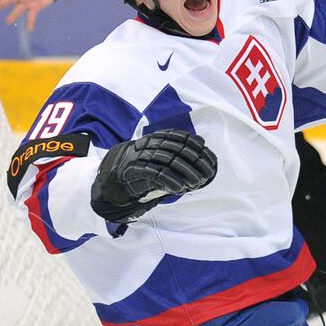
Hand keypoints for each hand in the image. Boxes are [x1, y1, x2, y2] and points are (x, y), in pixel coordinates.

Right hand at [90, 129, 216, 223]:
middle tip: (206, 175)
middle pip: (176, 148)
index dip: (197, 148)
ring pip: (166, 159)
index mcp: (156, 137)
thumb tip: (201, 142)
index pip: (181, 137)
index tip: (210, 161)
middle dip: (194, 162)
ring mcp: (139, 155)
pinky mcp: (132, 169)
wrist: (114, 178)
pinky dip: (169, 180)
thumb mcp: (162, 158)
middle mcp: (148, 143)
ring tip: (195, 183)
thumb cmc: (143, 168)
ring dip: (184, 172)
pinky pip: (153, 172)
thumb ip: (179, 150)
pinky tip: (179, 188)